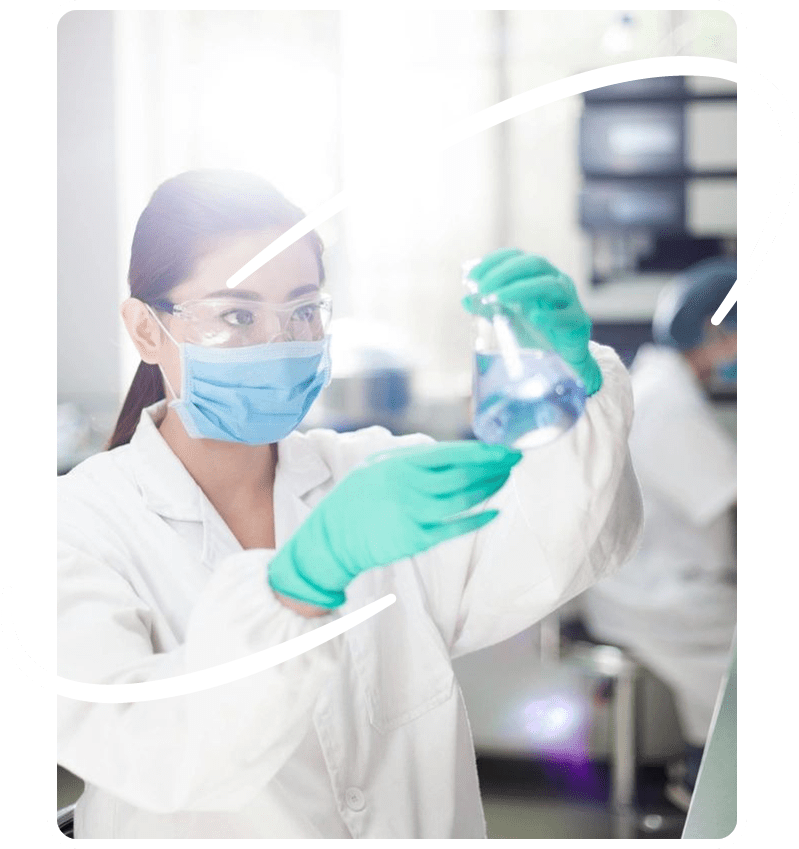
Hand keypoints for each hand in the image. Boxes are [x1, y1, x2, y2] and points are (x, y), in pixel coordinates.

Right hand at [267, 441, 521, 607]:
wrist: (332, 536)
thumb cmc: (358, 497)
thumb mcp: (378, 466)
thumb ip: (411, 458)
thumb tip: (451, 453)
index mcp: (399, 464)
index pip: (451, 453)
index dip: (482, 451)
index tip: (504, 447)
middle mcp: (407, 487)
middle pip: (462, 475)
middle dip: (493, 466)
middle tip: (514, 459)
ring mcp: (412, 514)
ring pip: (462, 500)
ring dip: (488, 489)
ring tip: (504, 479)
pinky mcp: (415, 539)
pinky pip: (453, 529)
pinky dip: (476, 520)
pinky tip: (494, 512)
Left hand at [463, 248, 601, 395]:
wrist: (564, 359)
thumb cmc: (538, 333)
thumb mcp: (510, 319)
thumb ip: (489, 309)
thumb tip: (464, 301)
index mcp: (538, 276)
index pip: (517, 257)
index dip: (494, 261)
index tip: (472, 276)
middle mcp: (555, 281)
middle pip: (534, 264)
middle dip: (505, 272)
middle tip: (483, 288)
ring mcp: (569, 300)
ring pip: (550, 285)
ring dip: (521, 289)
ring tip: (498, 299)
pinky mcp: (577, 322)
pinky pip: (565, 315)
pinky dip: (549, 316)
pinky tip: (533, 319)